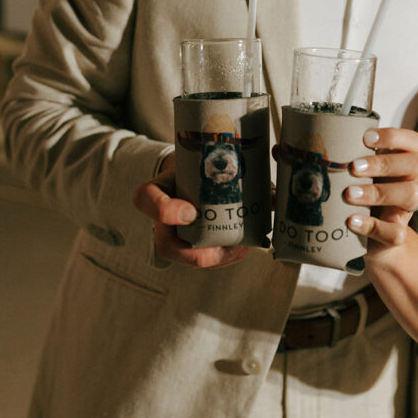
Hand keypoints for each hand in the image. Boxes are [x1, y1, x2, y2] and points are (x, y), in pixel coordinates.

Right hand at [132, 154, 248, 267]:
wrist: (192, 172)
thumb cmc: (198, 166)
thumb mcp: (205, 158)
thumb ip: (231, 164)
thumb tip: (272, 189)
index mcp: (159, 190)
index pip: (145, 199)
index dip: (164, 211)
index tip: (191, 213)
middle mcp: (162, 218)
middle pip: (166, 245)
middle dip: (195, 254)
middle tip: (222, 246)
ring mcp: (174, 234)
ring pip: (185, 258)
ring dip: (216, 258)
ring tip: (240, 248)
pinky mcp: (189, 245)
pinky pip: (203, 259)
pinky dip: (224, 257)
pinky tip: (242, 248)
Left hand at [345, 127, 417, 248]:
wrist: (364, 240)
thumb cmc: (355, 194)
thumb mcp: (352, 174)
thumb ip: (340, 158)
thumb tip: (304, 143)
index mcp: (400, 161)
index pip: (413, 141)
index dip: (394, 136)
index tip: (365, 138)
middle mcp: (408, 181)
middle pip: (415, 164)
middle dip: (383, 163)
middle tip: (353, 167)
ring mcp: (405, 209)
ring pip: (410, 194)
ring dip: (378, 192)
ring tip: (349, 194)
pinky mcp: (397, 234)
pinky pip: (396, 232)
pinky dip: (373, 226)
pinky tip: (351, 221)